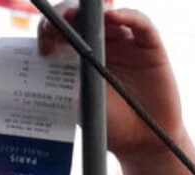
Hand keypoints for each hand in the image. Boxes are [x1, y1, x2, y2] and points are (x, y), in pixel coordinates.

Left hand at [38, 5, 182, 159]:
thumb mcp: (79, 101)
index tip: (45, 43)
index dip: (49, 29)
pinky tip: (113, 17)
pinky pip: (140, 23)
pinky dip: (128, 15)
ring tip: (80, 17)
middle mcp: (100, 43)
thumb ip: (67, 76)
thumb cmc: (109, 123)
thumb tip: (50, 51)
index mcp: (77, 55)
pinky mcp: (149, 45)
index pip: (59, 30)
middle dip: (67, 13)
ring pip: (108, 14)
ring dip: (93, 11)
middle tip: (61, 21)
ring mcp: (125, 42)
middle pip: (81, 15)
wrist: (142, 142)